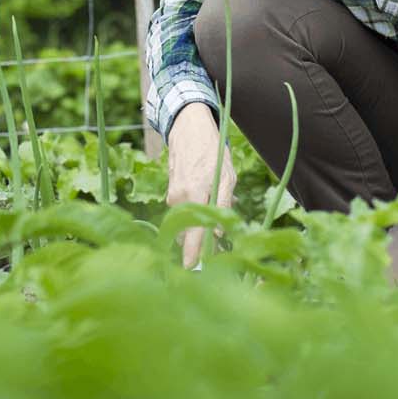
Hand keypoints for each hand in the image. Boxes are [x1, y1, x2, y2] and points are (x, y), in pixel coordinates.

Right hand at [165, 103, 237, 268]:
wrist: (188, 128)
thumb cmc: (212, 150)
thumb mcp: (227, 176)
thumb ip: (223, 204)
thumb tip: (219, 234)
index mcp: (195, 194)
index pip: (192, 232)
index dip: (192, 254)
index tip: (192, 270)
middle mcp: (179, 197)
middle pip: (186, 232)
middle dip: (196, 245)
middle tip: (213, 253)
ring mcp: (172, 195)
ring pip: (184, 222)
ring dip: (196, 228)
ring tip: (214, 226)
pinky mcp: (170, 192)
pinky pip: (182, 211)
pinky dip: (192, 216)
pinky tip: (204, 208)